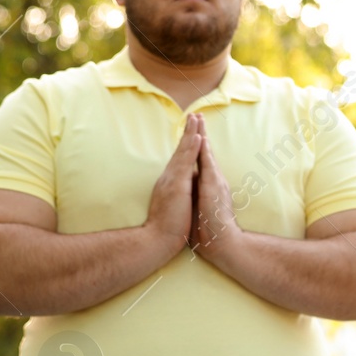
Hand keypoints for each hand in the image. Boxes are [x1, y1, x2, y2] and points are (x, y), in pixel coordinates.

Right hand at [146, 113, 200, 253]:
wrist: (158, 241)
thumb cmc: (169, 227)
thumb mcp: (176, 206)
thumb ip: (179, 194)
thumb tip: (185, 187)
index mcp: (172, 183)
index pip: (181, 159)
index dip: (187, 144)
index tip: (194, 130)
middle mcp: (170, 178)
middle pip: (181, 150)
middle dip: (188, 132)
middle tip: (194, 115)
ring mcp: (172, 180)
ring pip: (183, 152)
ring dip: (190, 134)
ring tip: (196, 118)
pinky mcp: (176, 185)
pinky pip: (185, 162)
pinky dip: (191, 148)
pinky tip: (197, 137)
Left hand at [189, 118, 240, 260]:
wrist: (221, 243)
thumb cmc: (209, 230)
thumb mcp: (200, 209)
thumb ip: (198, 197)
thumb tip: (192, 192)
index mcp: (208, 185)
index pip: (201, 161)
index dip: (197, 145)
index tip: (194, 130)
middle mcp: (214, 181)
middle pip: (205, 152)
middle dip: (201, 133)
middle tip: (197, 115)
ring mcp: (215, 183)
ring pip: (207, 154)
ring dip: (202, 136)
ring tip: (199, 120)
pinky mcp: (214, 188)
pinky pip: (208, 165)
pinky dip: (204, 151)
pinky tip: (201, 140)